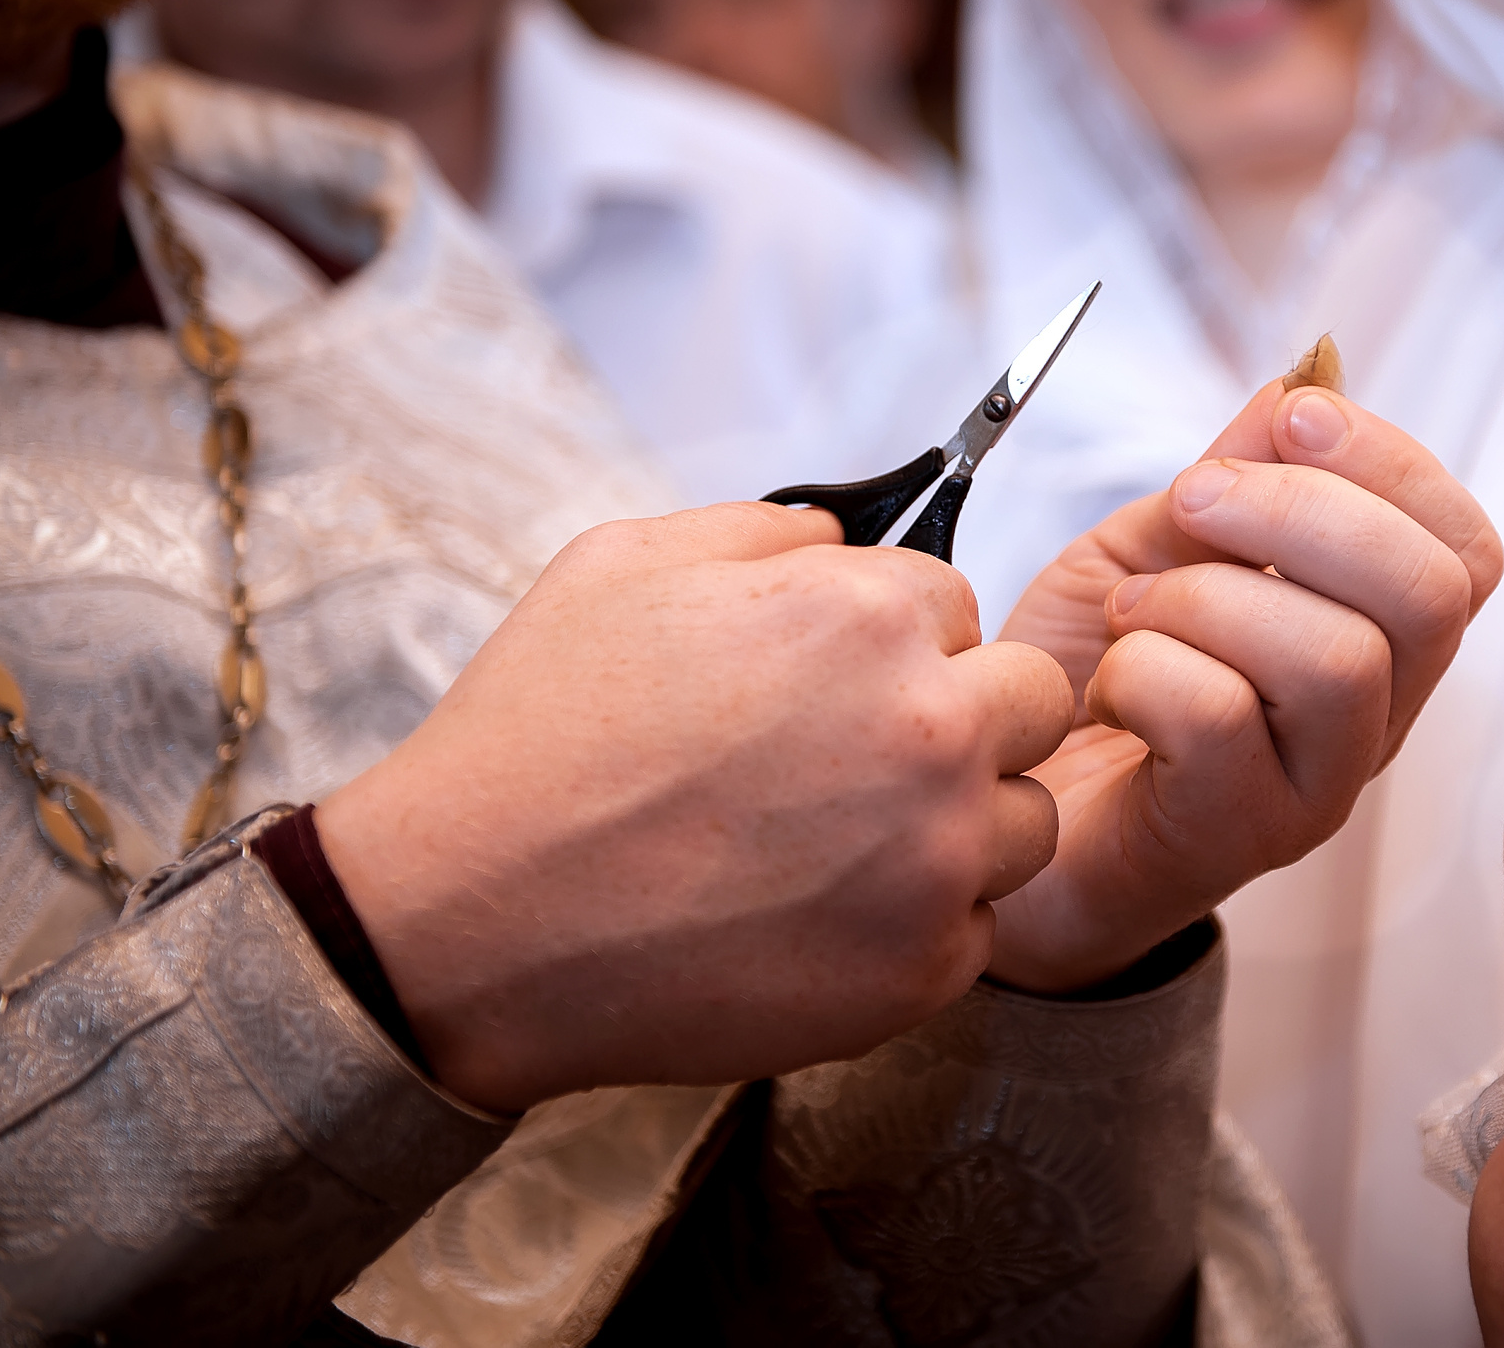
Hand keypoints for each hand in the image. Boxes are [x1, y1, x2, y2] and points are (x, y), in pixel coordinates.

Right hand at [319, 503, 1072, 1111]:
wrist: (471, 923)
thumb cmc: (538, 736)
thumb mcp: (624, 563)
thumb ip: (768, 532)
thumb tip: (849, 534)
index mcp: (867, 616)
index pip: (959, 602)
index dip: (894, 640)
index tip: (830, 684)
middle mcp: (929, 728)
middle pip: (1032, 701)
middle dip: (963, 716)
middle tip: (857, 760)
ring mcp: (935, 860)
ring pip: (1025, 820)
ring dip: (960, 824)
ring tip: (836, 844)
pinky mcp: (921, 971)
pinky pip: (976, 929)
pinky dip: (915, 926)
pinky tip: (814, 918)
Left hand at [987, 381, 1501, 989]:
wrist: (996, 802)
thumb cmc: (1086, 680)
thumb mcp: (1155, 546)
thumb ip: (1234, 471)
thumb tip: (1301, 381)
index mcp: (1375, 641)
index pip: (1464, 553)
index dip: (1394, 464)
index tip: (1292, 416)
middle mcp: (1371, 722)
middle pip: (1427, 599)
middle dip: (1302, 511)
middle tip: (1192, 499)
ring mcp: (1313, 790)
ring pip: (1337, 662)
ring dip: (1208, 599)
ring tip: (1129, 612)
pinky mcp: (1232, 838)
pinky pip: (1221, 722)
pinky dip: (1144, 669)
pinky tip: (1106, 684)